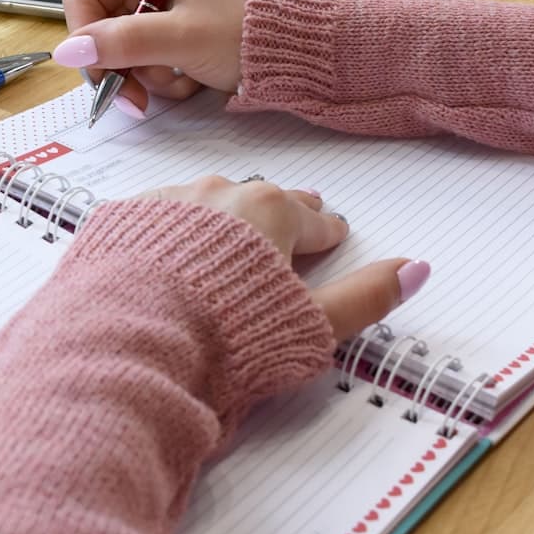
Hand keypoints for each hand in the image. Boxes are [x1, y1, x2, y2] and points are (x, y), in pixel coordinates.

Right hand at [54, 0, 247, 116]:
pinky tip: (190, 81)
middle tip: (135, 98)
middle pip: (100, 31)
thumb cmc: (246, 32)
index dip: (84, 36)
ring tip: (180, 81)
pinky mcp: (174, 39)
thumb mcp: (180, 38)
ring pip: (123, 55)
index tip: (100, 70)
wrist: (298, 51)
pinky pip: (147, 66)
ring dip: (146, 79)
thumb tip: (68, 52)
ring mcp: (161, 14)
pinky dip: (164, 82)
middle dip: (118, 67)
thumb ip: (123, 43)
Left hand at [142, 176, 429, 340]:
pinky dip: (167, 232)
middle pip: (259, 202)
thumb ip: (365, 296)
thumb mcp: (312, 325)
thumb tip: (416, 269)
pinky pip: (154, 220)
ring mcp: (164, 203)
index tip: (331, 234)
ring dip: (219, 217)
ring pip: (203, 203)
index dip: (325, 233)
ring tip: (226, 233)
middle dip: (278, 214)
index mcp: (270, 212)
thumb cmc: (226, 335)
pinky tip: (166, 251)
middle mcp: (217, 194)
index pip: (312, 221)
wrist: (130, 339)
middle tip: (289, 221)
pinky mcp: (118, 223)